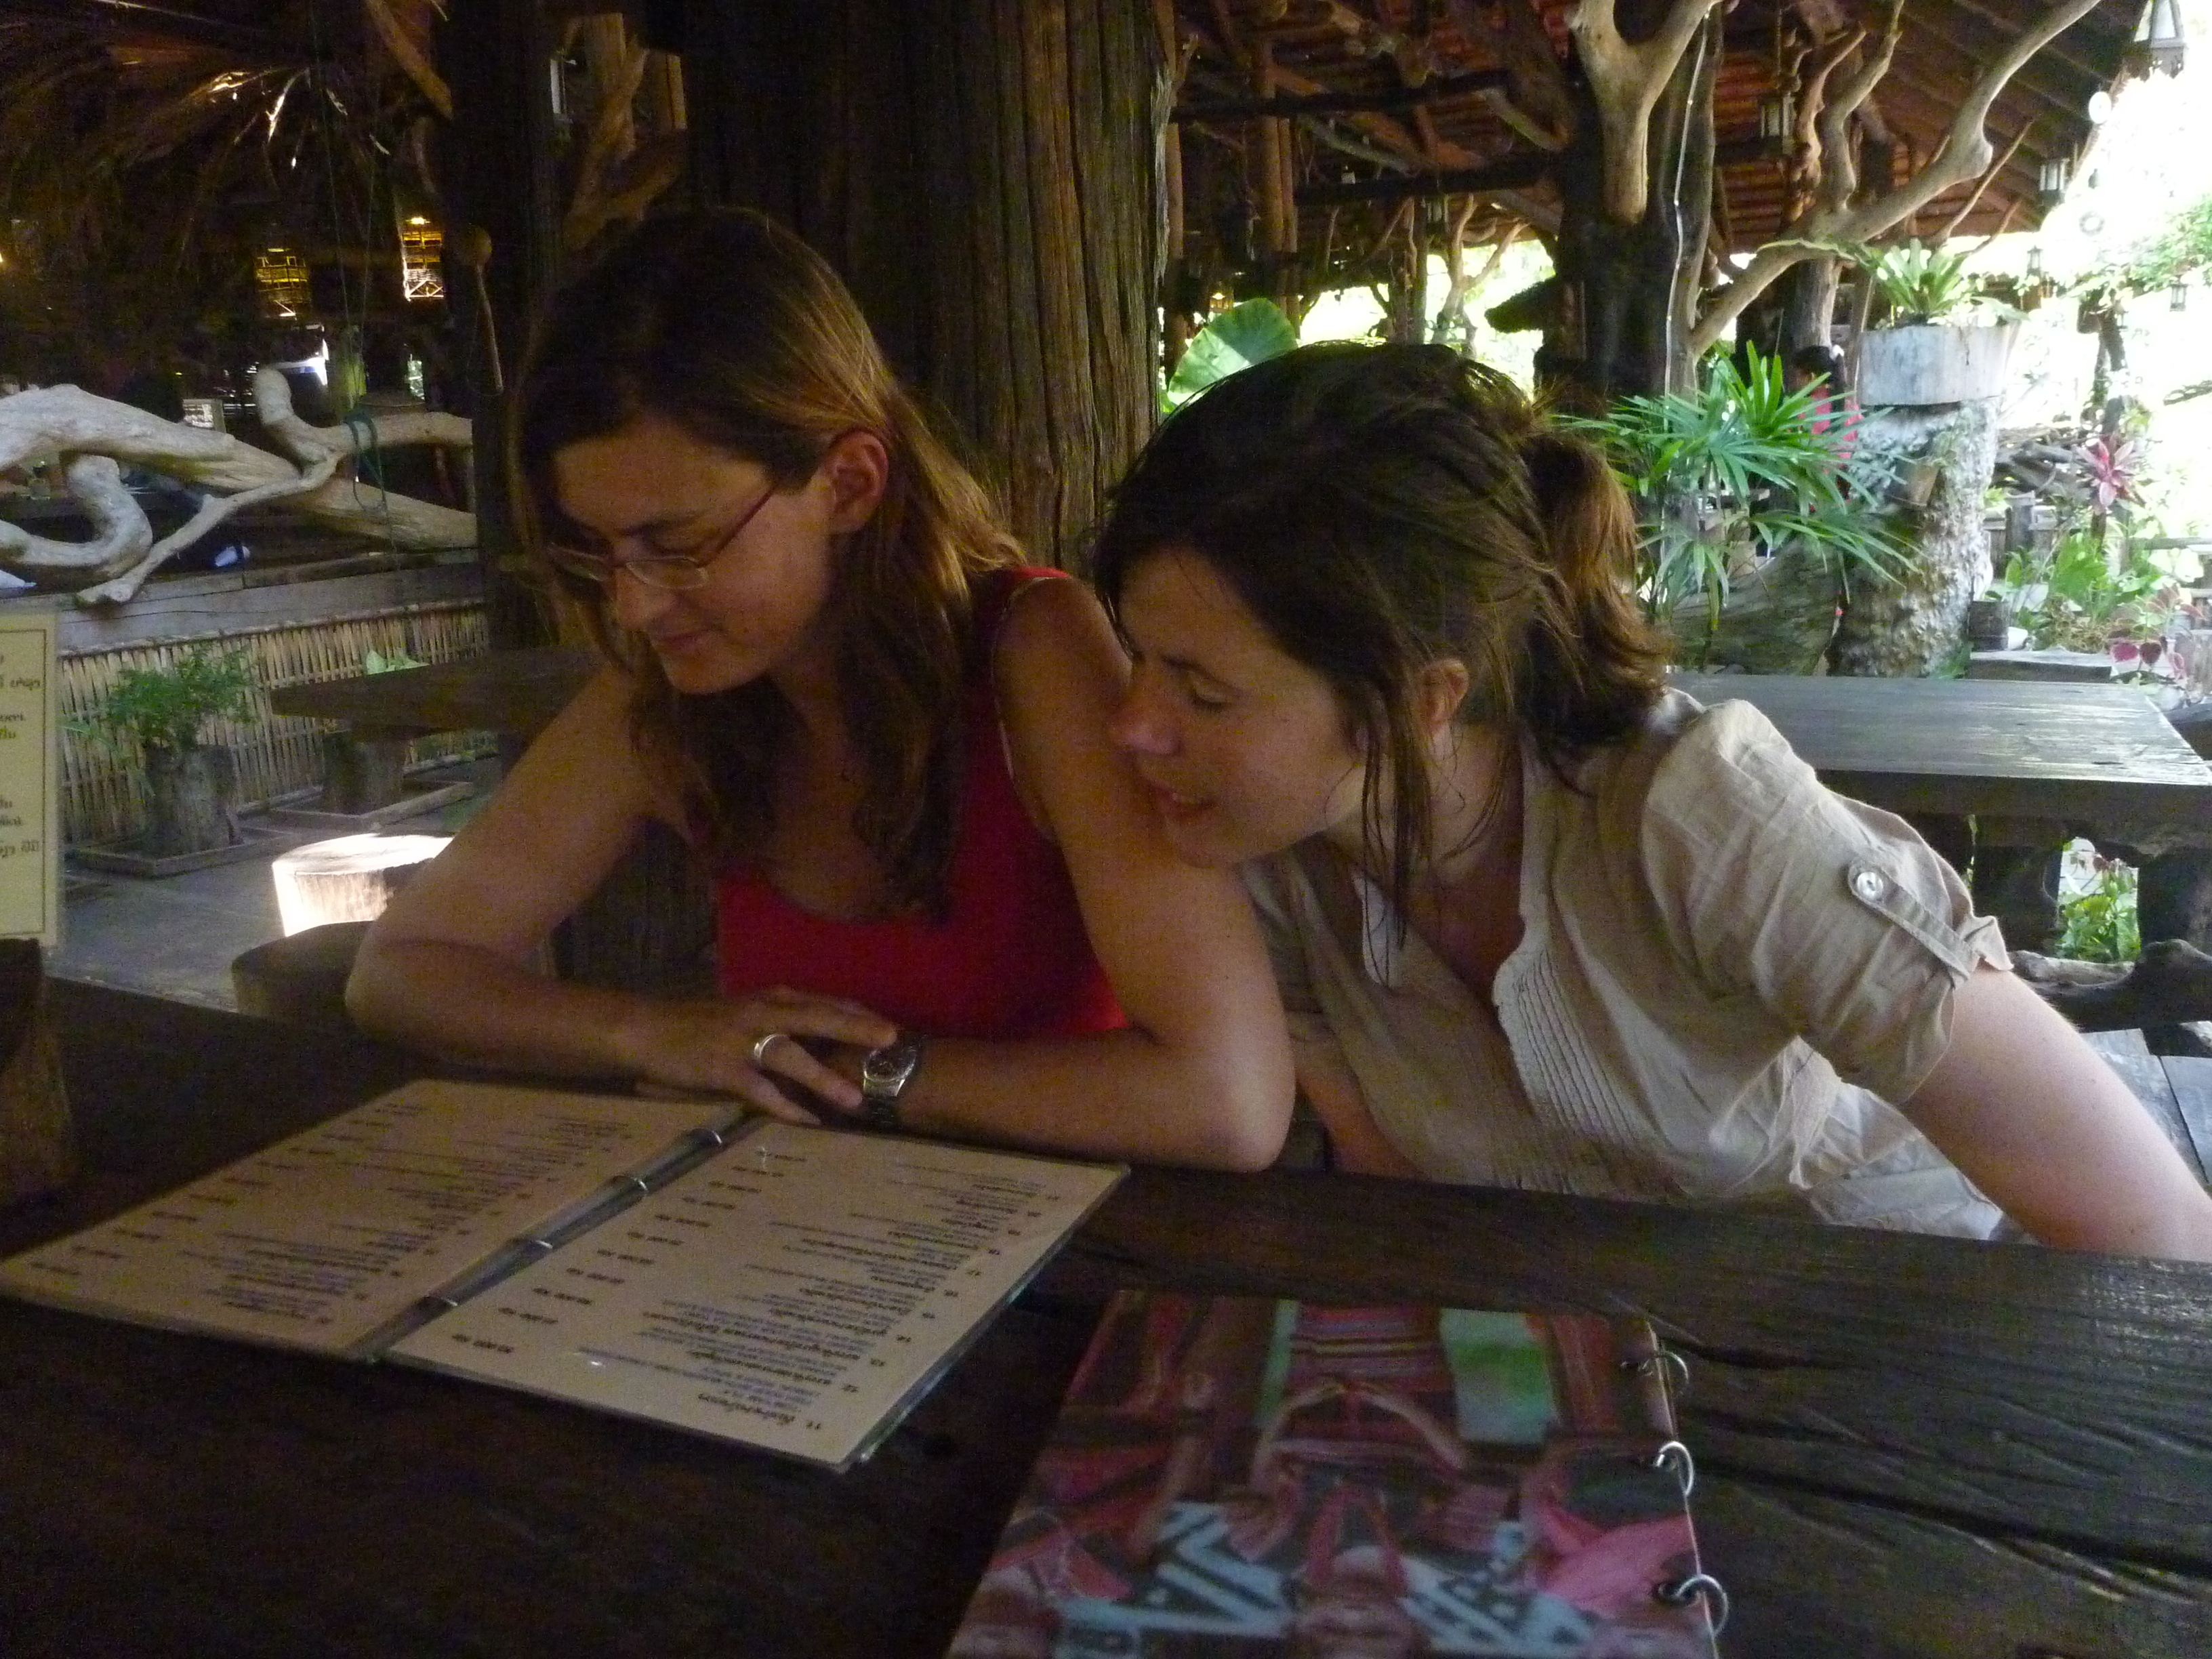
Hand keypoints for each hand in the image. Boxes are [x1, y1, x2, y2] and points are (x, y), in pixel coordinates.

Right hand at [621, 987, 897, 1122]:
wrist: (646, 1029)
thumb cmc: (700, 1023)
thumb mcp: (746, 1012)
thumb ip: (781, 1022)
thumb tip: (822, 1042)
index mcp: (771, 998)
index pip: (824, 1002)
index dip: (858, 1014)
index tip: (890, 1028)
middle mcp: (761, 1013)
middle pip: (816, 1018)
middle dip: (855, 1028)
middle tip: (891, 1041)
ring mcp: (741, 1041)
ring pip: (790, 1056)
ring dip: (824, 1078)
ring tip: (854, 1100)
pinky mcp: (722, 1069)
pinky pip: (760, 1091)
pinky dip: (785, 1108)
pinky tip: (809, 1123)